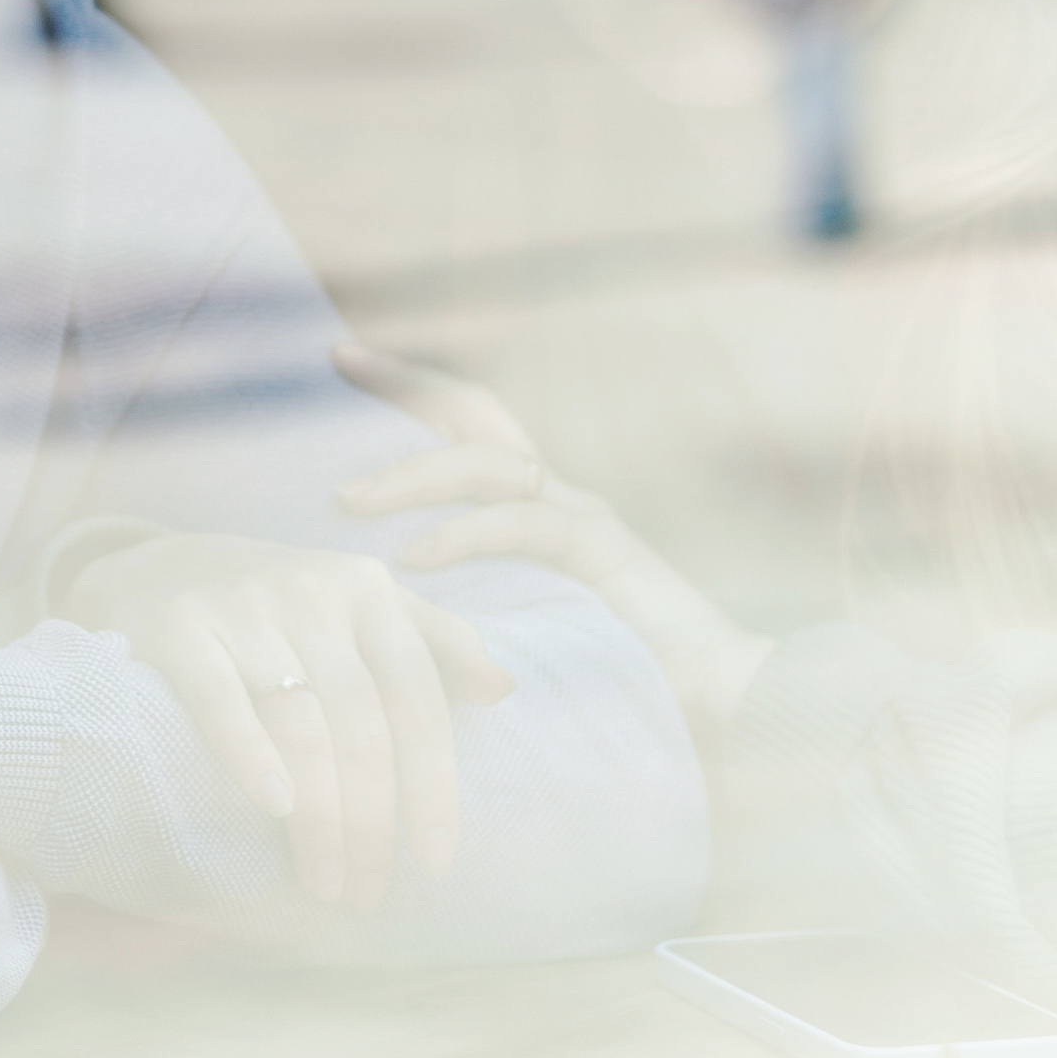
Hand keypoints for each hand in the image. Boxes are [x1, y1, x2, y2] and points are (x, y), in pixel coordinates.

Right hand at [58, 530, 511, 910]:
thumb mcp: (361, 605)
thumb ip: (434, 641)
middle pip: (361, 726)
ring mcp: (243, 605)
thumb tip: (503, 689)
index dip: (433, 784)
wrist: (154, 567)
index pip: (418, 698)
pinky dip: (251, 755)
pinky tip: (275, 808)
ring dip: (320, 818)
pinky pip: (222, 700)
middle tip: (367, 893)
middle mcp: (312, 590)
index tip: (436, 860)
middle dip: (372, 822)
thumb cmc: (279, 605)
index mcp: (368, 589)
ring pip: (301, 726)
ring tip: (325, 883)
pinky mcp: (180, 626)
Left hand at [330, 339, 771, 735]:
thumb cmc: (608, 677)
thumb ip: (458, 607)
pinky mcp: (604, 552)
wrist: (718, 702)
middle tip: (338, 356)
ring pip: (486, 465)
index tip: (342, 354)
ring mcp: (584, 516)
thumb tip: (369, 602)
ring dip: (411, 477)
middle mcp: (559, 495)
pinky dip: (463, 536)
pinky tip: (415, 558)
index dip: (409, 387)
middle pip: (474, 415)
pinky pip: (522, 527)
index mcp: (537, 505)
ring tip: (348, 501)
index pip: (466, 426)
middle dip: (405, 382)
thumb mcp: (512, 628)